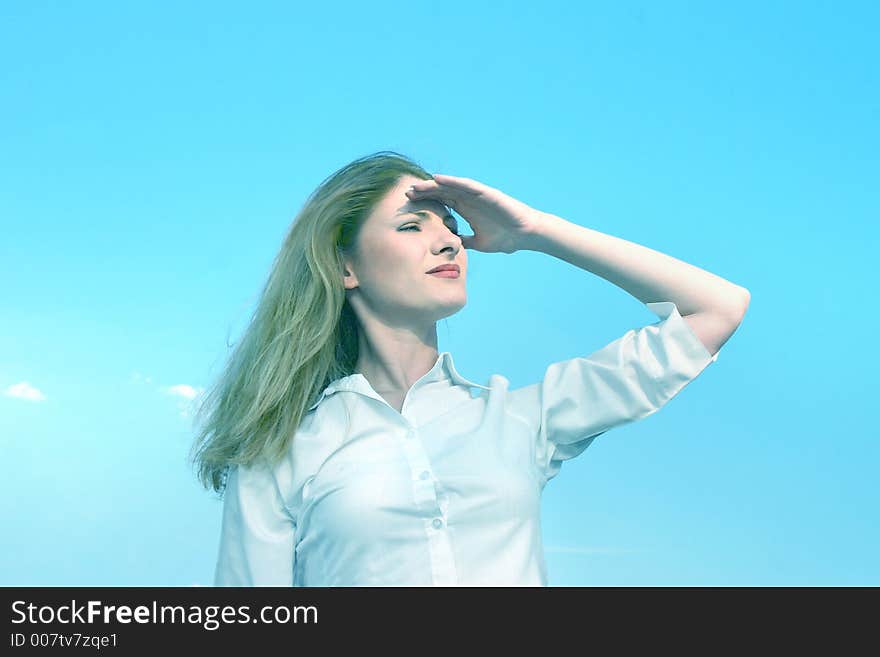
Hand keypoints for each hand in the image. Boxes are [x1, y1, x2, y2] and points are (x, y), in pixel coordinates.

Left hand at [405, 173, 544, 253]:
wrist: (525, 235)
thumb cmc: (506, 238)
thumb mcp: (478, 243)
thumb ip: (465, 241)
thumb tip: (452, 247)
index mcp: (466, 209)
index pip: (442, 202)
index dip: (426, 202)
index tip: (409, 205)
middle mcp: (469, 199)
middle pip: (442, 192)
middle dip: (424, 192)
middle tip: (406, 193)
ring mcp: (477, 195)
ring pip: (451, 186)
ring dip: (434, 185)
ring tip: (417, 185)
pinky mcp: (486, 193)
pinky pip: (466, 185)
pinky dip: (452, 181)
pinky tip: (438, 179)